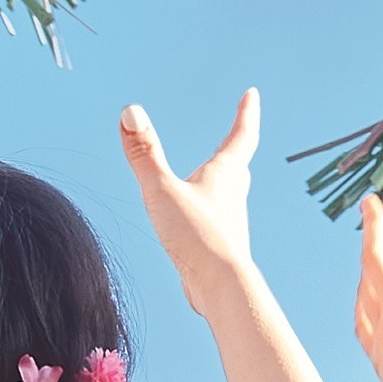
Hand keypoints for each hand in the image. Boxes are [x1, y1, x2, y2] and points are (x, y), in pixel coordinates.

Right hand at [117, 93, 263, 313]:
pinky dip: (208, 211)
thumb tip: (130, 111)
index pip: (240, 135)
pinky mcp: (219, 246)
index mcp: (224, 175)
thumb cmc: (197, 236)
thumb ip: (144, 154)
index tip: (251, 94)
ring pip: (228, 193)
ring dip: (222, 180)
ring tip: (215, 177)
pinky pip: (215, 220)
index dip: (245, 113)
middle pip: (238, 164)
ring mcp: (228, 222)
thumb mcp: (162, 190)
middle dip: (236, 147)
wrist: (220, 287)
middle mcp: (232, 195)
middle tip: (240, 132)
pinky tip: (198, 223)